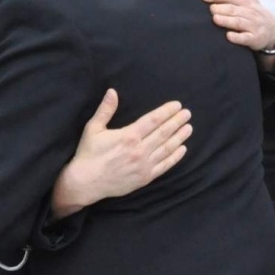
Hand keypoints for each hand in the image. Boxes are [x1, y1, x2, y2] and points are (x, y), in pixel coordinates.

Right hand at [52, 89, 192, 217]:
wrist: (85, 183)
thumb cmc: (88, 154)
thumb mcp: (93, 128)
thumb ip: (105, 110)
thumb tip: (112, 91)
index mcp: (128, 136)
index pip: (153, 120)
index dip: (166, 111)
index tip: (177, 105)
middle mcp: (139, 150)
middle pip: (163, 133)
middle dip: (177, 122)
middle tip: (187, 113)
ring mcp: (143, 165)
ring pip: (167, 148)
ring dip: (179, 137)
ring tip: (189, 128)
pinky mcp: (144, 178)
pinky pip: (164, 166)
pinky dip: (175, 157)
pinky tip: (182, 149)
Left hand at [202, 0, 274, 50]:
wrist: (273, 29)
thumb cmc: (254, 11)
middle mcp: (249, 11)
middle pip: (233, 9)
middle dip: (221, 8)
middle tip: (211, 9)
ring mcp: (252, 25)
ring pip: (238, 22)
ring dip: (227, 20)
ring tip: (215, 19)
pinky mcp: (254, 38)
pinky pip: (245, 38)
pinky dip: (237, 37)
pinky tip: (229, 36)